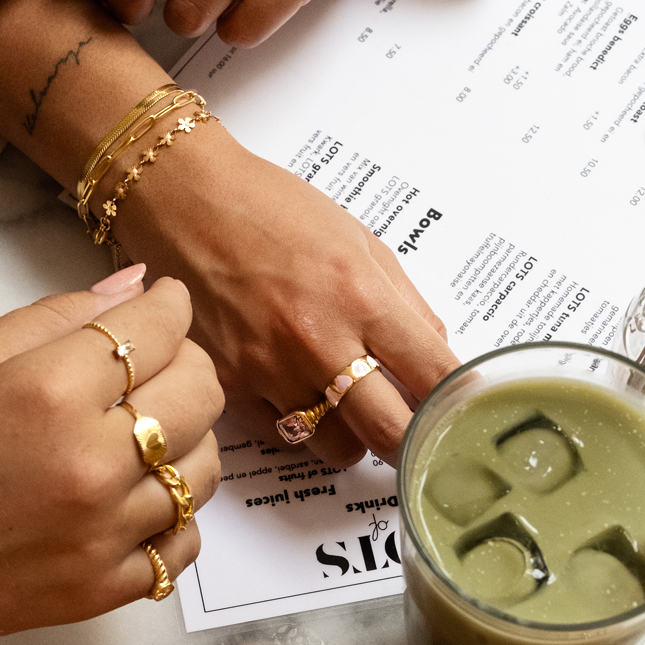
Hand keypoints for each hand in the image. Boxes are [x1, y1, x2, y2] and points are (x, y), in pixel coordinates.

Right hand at [115, 126, 456, 465]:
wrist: (180, 197)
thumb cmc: (268, 208)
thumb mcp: (356, 239)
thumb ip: (403, 304)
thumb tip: (436, 356)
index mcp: (360, 295)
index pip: (434, 376)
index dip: (458, 404)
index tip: (464, 413)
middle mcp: (316, 339)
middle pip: (392, 433)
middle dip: (412, 439)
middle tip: (414, 432)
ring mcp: (267, 370)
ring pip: (337, 447)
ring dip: (353, 435)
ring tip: (346, 406)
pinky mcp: (228, 387)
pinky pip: (283, 437)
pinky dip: (299, 426)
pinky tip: (296, 392)